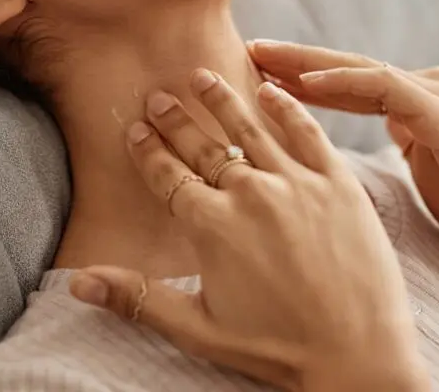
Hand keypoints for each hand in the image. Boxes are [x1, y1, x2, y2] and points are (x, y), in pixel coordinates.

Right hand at [69, 71, 427, 391]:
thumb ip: (136, 298)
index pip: (167, 174)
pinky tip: (269, 89)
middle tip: (158, 94)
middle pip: (201, 145)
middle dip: (175, 119)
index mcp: (212, 226)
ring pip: (247, 128)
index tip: (134, 127)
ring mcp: (295, 184)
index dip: (147, 149)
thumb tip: (76, 284)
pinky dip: (285, 107)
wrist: (362, 362)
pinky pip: (306, 132)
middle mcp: (249, 194)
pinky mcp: (337, 183)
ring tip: (200, 76)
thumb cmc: (278, 350)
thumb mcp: (198, 328)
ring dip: (220, 100)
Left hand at [248, 40, 438, 253]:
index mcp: (408, 104)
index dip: (300, 80)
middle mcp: (418, 88)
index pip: (344, 85)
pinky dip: (343, 81)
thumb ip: (389, 145)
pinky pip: (383, 86)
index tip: (257, 77)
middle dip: (293, 61)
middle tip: (249, 51)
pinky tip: (305, 81)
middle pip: (343, 70)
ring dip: (305, 63)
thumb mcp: (413, 169)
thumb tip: (341, 145)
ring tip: (263, 56)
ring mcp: (430, 91)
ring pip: (356, 69)